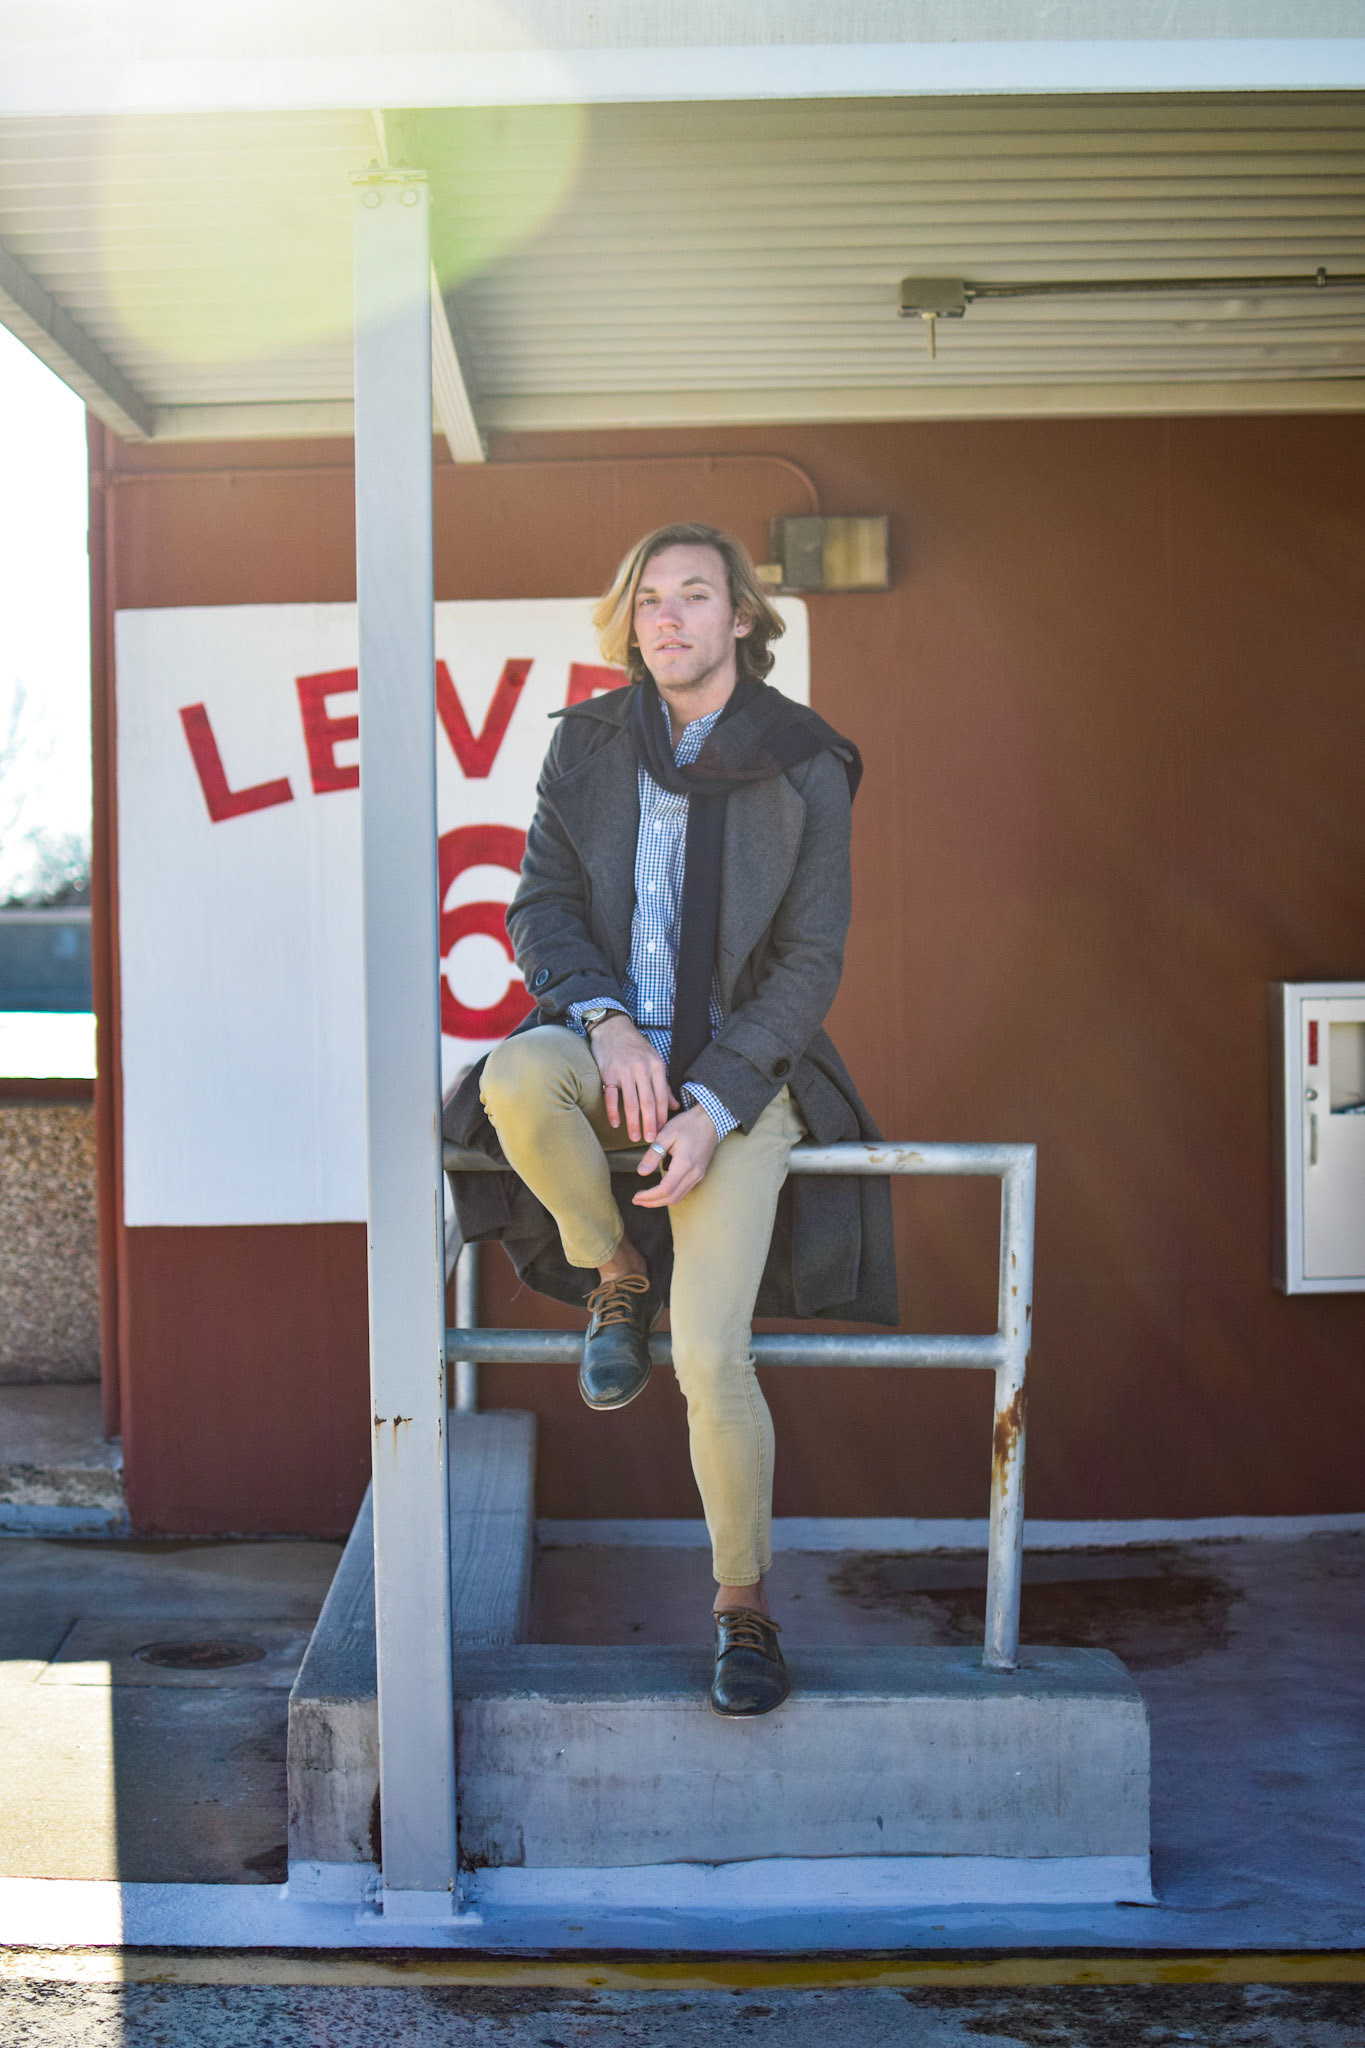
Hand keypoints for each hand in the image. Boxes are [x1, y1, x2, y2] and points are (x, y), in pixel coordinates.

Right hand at [589, 1013, 676, 1143]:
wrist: (613, 1028)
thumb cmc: (635, 1046)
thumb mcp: (655, 1061)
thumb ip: (664, 1085)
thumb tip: (675, 1106)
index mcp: (656, 1066)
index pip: (661, 1096)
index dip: (662, 1116)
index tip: (662, 1131)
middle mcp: (641, 1069)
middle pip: (647, 1102)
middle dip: (650, 1123)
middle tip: (650, 1140)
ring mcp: (624, 1071)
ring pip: (631, 1101)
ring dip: (633, 1122)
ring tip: (634, 1137)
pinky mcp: (608, 1073)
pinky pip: (612, 1096)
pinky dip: (613, 1111)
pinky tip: (616, 1124)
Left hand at [632, 1105, 719, 1208]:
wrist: (711, 1119)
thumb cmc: (688, 1124)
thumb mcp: (667, 1134)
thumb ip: (653, 1154)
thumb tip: (641, 1172)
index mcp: (685, 1164)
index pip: (665, 1189)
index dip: (649, 1196)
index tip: (636, 1196)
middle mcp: (694, 1173)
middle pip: (672, 1198)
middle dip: (652, 1202)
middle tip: (636, 1200)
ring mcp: (698, 1175)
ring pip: (679, 1197)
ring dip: (661, 1201)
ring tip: (645, 1198)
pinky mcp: (699, 1174)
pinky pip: (684, 1191)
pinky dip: (670, 1196)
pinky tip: (659, 1191)